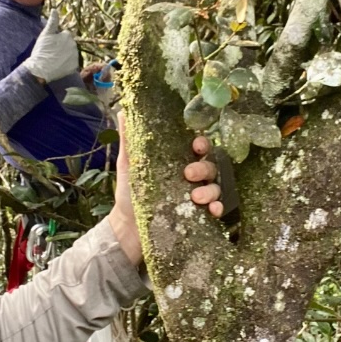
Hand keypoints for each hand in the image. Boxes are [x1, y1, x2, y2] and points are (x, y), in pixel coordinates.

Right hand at [25, 13, 80, 84]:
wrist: (39, 70)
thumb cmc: (41, 51)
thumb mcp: (45, 34)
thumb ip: (52, 22)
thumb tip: (54, 10)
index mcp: (67, 35)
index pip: (65, 35)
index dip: (57, 41)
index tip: (50, 47)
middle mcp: (73, 44)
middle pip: (69, 45)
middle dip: (63, 48)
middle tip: (52, 54)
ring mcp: (75, 56)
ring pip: (71, 54)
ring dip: (65, 56)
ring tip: (55, 61)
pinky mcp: (74, 66)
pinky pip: (73, 64)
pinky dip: (67, 65)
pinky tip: (59, 67)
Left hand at [108, 123, 226, 265]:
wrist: (126, 229)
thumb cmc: (129, 194)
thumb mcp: (128, 165)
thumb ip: (130, 140)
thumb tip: (123, 112)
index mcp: (178, 161)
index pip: (198, 148)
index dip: (201, 144)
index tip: (195, 146)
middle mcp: (191, 177)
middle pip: (209, 165)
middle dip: (203, 168)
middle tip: (188, 174)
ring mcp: (196, 196)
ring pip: (215, 186)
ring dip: (210, 189)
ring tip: (195, 197)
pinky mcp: (197, 215)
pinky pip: (215, 208)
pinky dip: (217, 207)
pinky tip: (212, 210)